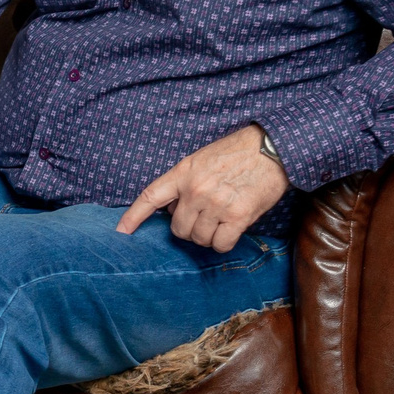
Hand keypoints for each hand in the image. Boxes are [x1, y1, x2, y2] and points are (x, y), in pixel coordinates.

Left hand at [114, 125, 287, 250]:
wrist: (272, 149)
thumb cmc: (237, 153)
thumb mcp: (201, 160)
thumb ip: (184, 183)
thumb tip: (172, 209)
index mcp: (183, 173)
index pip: (150, 197)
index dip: (133, 217)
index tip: (121, 232)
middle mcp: (196, 190)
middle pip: (178, 229)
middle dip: (190, 228)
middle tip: (206, 215)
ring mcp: (216, 204)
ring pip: (199, 239)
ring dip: (209, 236)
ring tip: (222, 217)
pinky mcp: (238, 216)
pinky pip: (220, 244)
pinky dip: (224, 242)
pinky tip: (232, 228)